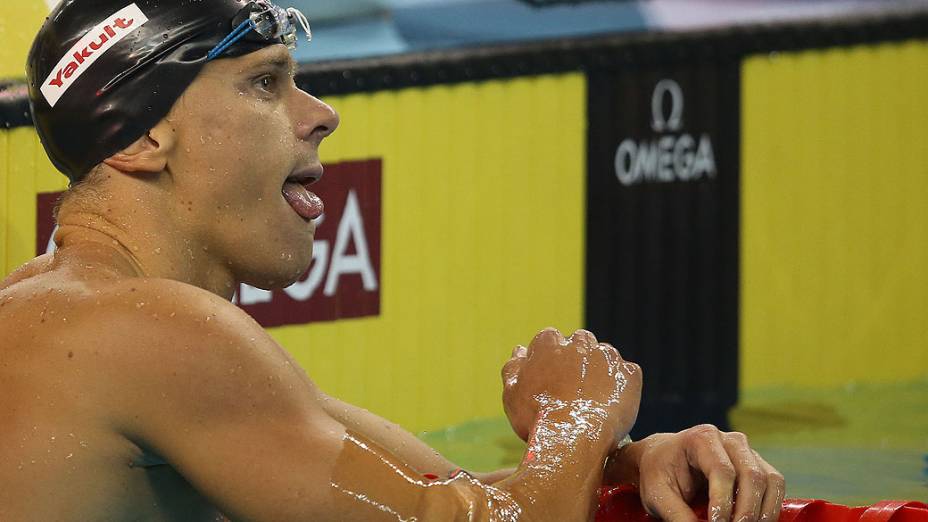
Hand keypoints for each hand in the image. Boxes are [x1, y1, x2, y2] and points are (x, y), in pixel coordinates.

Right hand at [501, 327, 641, 443]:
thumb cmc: (536, 418)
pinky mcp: (629, 374)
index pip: (549, 341)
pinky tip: (611, 403)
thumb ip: (513, 367)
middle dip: (576, 361)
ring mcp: (607, 356)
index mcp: (548, 341)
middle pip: (578, 344)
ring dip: (599, 371)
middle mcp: (579, 341)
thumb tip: (520, 351)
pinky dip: (621, 385)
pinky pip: (627, 374)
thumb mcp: (511, 393)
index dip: (549, 362)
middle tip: (572, 391)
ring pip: (603, 357)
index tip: (550, 381)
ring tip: (592, 400)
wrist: (571, 441)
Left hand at [605, 426, 784, 521]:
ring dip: (764, 511)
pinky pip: (775, 485)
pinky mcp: (758, 465)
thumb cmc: (658, 474)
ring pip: (770, 480)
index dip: (723, 502)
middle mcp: (730, 440)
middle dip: (746, 510)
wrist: (663, 460)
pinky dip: (771, 507)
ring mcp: (747, 451)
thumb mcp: (658, 494)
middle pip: (751, 475)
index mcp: (702, 438)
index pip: (722, 471)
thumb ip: (676, 515)